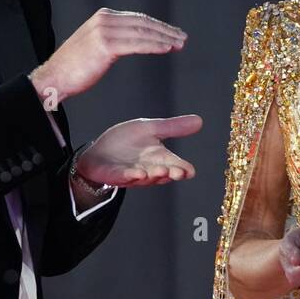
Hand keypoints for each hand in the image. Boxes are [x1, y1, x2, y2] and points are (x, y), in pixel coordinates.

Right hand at [30, 8, 186, 105]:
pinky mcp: (105, 45)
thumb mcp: (95, 43)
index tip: (173, 33)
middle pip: (143, 23)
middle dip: (166, 31)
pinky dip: (154, 46)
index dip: (159, 26)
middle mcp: (104, 19)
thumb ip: (113, 37)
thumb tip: (132, 40)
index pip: (138, 19)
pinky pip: (136, 45)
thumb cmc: (74, 67)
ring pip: (143, 33)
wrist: (54, 77)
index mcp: (103, 16)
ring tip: (180, 44)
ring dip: (165, 38)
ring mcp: (104, 31)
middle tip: (183, 38)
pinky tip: (167, 49)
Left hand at [75, 115, 201, 186]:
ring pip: (146, 178)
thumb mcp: (150, 129)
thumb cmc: (126, 142)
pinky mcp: (115, 175)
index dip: (183, 169)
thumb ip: (173, 127)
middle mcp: (150, 169)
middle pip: (164, 174)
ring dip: (154, 176)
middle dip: (171, 174)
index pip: (177, 165)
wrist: (99, 151)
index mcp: (160, 158)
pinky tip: (137, 173)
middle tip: (178, 172)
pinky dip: (131, 176)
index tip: (189, 171)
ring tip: (161, 171)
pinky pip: (124, 177)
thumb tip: (200, 120)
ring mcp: (133, 174)